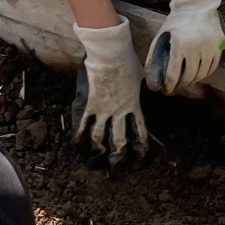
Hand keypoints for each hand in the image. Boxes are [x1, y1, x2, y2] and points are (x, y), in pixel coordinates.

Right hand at [72, 18, 147, 169]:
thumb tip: (147, 92)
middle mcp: (118, 113)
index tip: (138, 162)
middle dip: (118, 161)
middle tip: (116, 173)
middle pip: (119, 143)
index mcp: (134, 107)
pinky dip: (79, 139)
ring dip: (97, 155)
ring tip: (94, 166)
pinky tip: (77, 148)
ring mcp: (101, 110)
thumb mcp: (139, 77)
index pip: (139, 135)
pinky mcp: (85, 105)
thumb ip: (139, 90)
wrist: (109, 50)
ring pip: (99, 139)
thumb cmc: (126, 60)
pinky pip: (81, 126)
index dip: (139, 151)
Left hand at [145, 0, 223, 93]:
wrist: (198, 4)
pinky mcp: (220, 45)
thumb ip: (155, 55)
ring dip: (193, 80)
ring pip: (202, 74)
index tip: (167, 90)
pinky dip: (205, 73)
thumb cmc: (177, 21)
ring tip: (187, 80)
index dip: (169, 86)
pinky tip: (198, 73)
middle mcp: (195, 47)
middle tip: (176, 86)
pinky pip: (213, 67)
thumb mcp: (163, 35)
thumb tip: (152, 76)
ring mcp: (210, 46)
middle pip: (189, 77)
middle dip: (181, 85)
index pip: (173, 75)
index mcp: (178, 45)